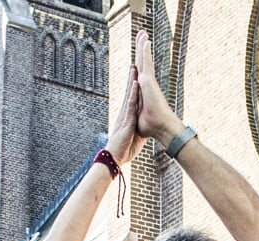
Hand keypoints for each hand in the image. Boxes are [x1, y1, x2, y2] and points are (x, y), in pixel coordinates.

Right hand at [106, 50, 143, 164]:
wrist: (115, 157)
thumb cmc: (123, 151)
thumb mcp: (134, 138)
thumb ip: (138, 131)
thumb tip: (144, 129)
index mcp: (126, 117)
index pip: (131, 99)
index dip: (133, 88)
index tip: (136, 76)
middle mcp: (124, 113)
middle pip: (128, 92)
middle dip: (131, 79)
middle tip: (133, 65)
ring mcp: (124, 115)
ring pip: (128, 94)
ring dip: (131, 80)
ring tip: (134, 67)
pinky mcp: (126, 119)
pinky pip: (130, 103)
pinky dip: (133, 92)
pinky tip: (135, 82)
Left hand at [133, 29, 182, 141]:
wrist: (160, 127)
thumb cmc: (150, 126)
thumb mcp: (137, 116)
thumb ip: (135, 111)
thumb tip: (133, 117)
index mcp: (143, 90)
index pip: (139, 72)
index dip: (138, 61)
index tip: (139, 52)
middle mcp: (146, 83)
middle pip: (142, 62)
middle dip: (141, 48)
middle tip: (142, 35)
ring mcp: (147, 80)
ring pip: (144, 59)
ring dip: (143, 45)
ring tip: (142, 32)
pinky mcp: (148, 80)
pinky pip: (146, 62)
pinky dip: (145, 51)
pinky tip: (145, 41)